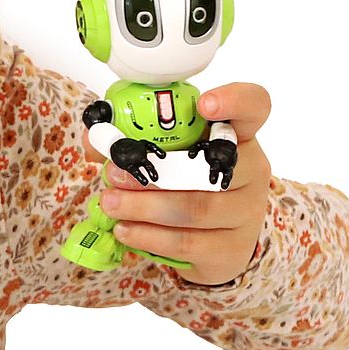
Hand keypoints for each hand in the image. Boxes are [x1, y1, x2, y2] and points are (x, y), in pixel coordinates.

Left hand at [98, 82, 273, 284]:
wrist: (216, 244)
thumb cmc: (187, 187)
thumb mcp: (169, 158)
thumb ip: (133, 142)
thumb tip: (93, 143)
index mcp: (238, 136)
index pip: (255, 107)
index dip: (235, 100)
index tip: (203, 104)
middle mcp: (252, 172)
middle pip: (210, 168)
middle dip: (155, 171)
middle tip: (114, 173)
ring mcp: (246, 213)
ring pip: (195, 209)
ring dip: (144, 207)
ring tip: (110, 203)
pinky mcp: (231, 249)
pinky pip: (187, 243)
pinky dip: (149, 237)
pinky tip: (124, 231)